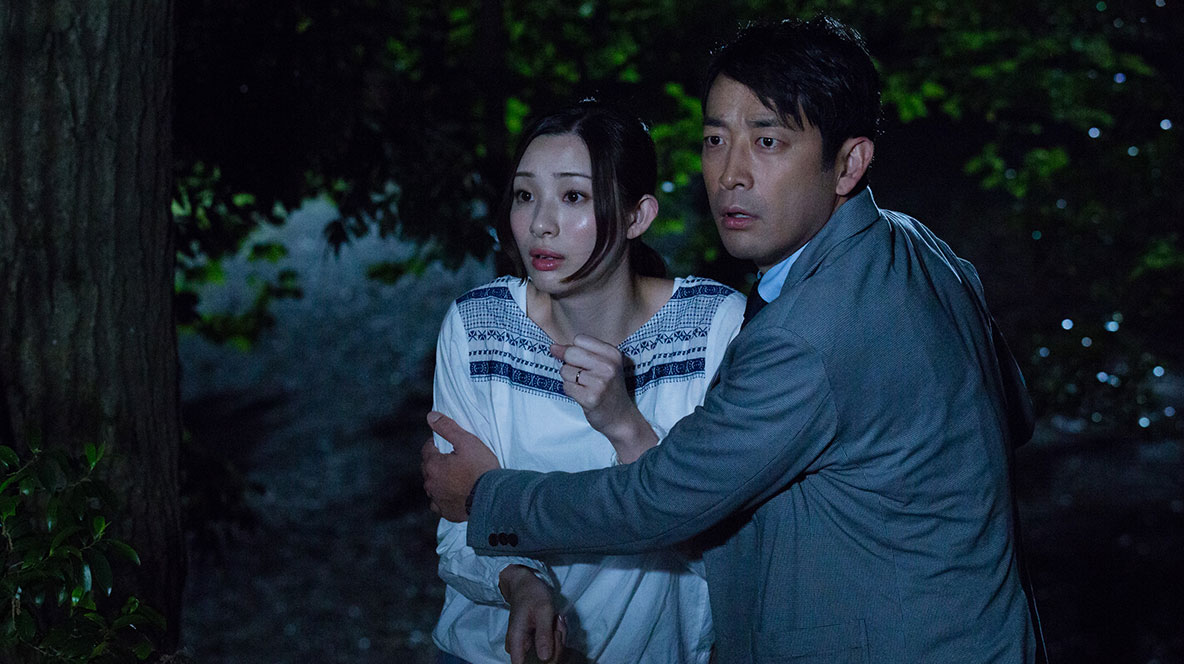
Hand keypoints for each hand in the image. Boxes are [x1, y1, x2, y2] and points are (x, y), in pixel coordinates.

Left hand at [420, 411, 498, 521]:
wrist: (493, 498)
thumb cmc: (481, 469)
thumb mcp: (467, 441)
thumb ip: (447, 428)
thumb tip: (431, 416)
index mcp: (433, 465)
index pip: (427, 449)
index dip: (436, 444)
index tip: (448, 444)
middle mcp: (431, 484)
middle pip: (428, 468)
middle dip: (437, 462)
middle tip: (454, 459)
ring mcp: (438, 500)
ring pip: (432, 487)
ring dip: (439, 481)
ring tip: (455, 477)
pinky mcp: (447, 513)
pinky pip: (439, 504)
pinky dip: (443, 498)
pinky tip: (454, 494)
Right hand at [500, 565, 566, 663]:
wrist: (525, 585)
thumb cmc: (532, 594)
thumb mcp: (543, 609)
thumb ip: (543, 633)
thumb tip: (544, 658)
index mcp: (516, 640)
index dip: (546, 659)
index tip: (553, 636)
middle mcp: (519, 648)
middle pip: (543, 662)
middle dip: (558, 643)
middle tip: (558, 621)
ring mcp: (527, 647)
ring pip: (549, 655)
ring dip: (559, 638)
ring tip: (556, 619)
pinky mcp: (534, 644)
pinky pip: (550, 648)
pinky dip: (558, 637)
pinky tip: (556, 623)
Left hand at [552, 334, 656, 462]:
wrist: (621, 417)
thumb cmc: (608, 389)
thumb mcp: (602, 365)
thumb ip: (578, 352)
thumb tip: (553, 347)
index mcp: (613, 353)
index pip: (580, 339)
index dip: (575, 350)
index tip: (584, 363)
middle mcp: (608, 366)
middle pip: (571, 353)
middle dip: (569, 364)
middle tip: (582, 377)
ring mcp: (600, 383)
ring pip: (565, 371)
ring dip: (569, 380)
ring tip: (584, 387)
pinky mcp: (590, 398)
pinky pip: (566, 387)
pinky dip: (570, 391)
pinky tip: (583, 396)